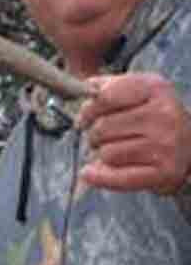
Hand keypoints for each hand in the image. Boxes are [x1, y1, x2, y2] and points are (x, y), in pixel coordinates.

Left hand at [77, 72, 190, 194]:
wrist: (190, 147)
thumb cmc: (157, 119)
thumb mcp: (141, 93)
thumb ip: (111, 87)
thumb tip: (86, 87)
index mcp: (156, 89)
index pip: (106, 97)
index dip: (88, 111)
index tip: (84, 119)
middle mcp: (164, 114)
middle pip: (102, 128)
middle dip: (96, 135)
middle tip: (104, 139)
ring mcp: (165, 145)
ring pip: (106, 153)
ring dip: (104, 155)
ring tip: (118, 152)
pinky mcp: (163, 172)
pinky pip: (114, 177)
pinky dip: (98, 176)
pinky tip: (90, 173)